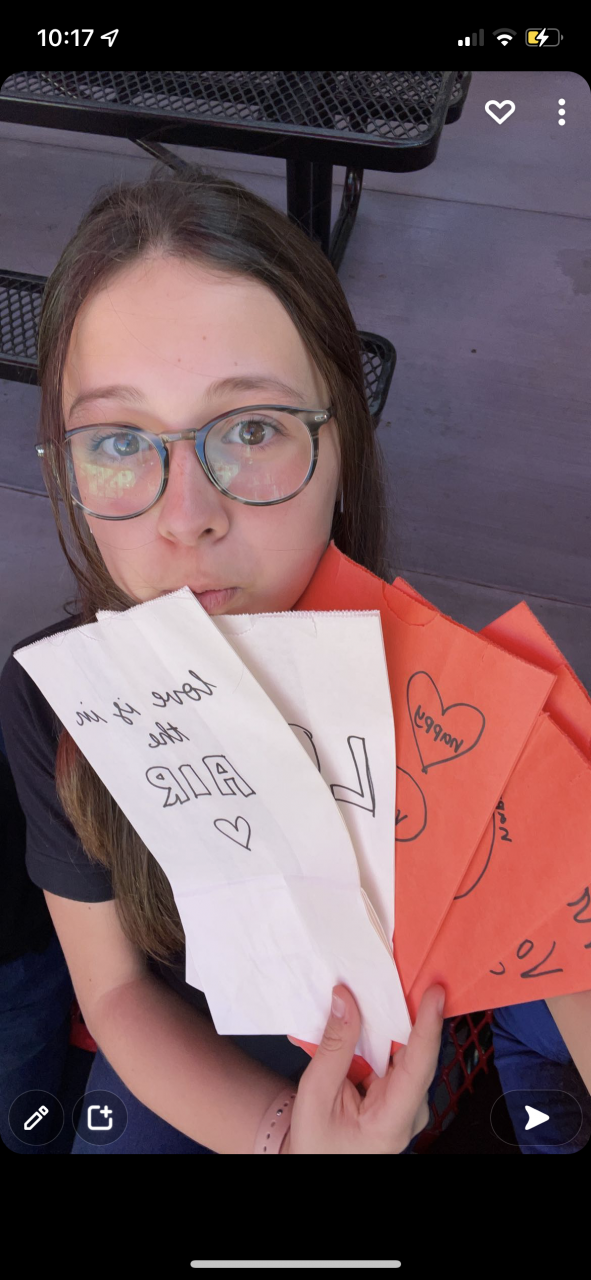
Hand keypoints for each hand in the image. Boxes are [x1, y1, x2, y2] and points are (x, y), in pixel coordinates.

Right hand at [285, 983, 444, 1153]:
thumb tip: (346, 998)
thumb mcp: (316, 1094)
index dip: (428, 1026)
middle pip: (416, 1054)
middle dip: (408, 1013)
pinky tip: (369, 1015)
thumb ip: (334, 1046)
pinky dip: (384, 1035)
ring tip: (378, 990)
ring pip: (408, 1053)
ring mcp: (408, 1104)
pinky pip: (398, 1057)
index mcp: (392, 1122)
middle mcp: (410, 1113)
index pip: (418, 1068)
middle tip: (398, 975)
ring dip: (393, 1021)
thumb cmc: (316, 1140)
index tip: (435, 992)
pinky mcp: (400, 1095)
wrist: (316, 1161)